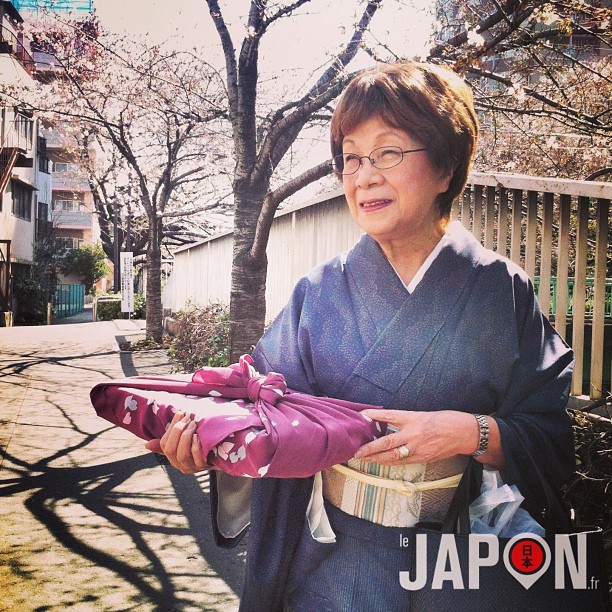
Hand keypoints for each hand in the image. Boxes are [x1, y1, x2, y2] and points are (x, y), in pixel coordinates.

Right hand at [145, 412, 207, 473]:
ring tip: (193, 425)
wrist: (221, 455)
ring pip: (182, 454)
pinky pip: (197, 459)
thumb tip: (147, 444)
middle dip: (178, 431)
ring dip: (186, 437)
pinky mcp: (203, 467)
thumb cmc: (200, 445)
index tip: (180, 413)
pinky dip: (196, 446)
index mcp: (172, 458)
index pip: (164, 444)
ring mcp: (191, 468)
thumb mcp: (183, 443)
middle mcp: (179, 465)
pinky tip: (198, 437)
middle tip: (188, 418)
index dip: (171, 428)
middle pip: (171, 450)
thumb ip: (169, 441)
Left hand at [354, 409, 478, 464]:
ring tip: (364, 459)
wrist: (463, 433)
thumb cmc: (444, 420)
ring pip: (392, 456)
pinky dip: (390, 462)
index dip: (374, 416)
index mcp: (413, 418)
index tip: (361, 416)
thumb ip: (404, 420)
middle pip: (386, 442)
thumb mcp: (422, 415)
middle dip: (370, 448)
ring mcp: (418, 448)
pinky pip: (402, 462)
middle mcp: (414, 433)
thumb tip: (385, 423)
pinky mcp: (423, 458)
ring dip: (377, 458)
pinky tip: (381, 461)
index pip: (388, 416)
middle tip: (357, 452)